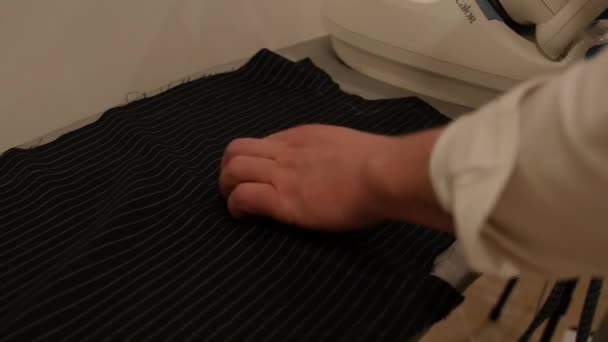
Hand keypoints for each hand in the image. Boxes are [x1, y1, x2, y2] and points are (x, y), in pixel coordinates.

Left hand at [220, 124, 451, 231]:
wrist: (382, 173)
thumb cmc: (377, 163)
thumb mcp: (346, 145)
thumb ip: (329, 153)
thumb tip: (333, 167)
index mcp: (301, 137)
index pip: (261, 142)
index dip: (253, 160)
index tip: (260, 176)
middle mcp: (285, 151)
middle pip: (235, 150)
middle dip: (228, 170)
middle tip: (237, 188)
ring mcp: (281, 174)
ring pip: (232, 170)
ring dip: (227, 188)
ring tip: (237, 205)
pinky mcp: (282, 200)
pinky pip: (243, 197)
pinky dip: (236, 207)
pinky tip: (245, 217)